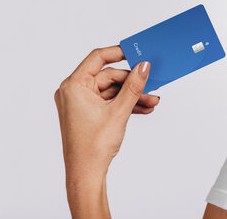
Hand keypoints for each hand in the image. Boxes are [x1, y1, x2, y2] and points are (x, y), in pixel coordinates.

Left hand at [54, 44, 159, 175]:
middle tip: (152, 85)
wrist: (86, 175)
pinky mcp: (87, 113)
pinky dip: (124, 105)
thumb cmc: (93, 147)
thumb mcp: (118, 111)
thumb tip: (143, 67)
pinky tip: (143, 108)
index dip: (119, 53)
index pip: (98, 58)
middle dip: (132, 83)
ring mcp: (79, 103)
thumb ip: (133, 86)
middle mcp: (73, 91)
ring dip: (132, 96)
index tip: (136, 52)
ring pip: (111, 91)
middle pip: (108, 77)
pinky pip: (108, 102)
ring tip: (152, 101)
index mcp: (73, 86)